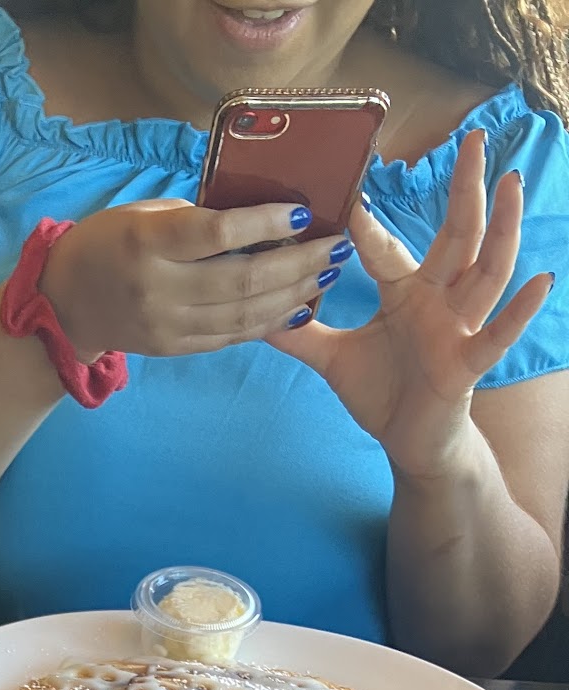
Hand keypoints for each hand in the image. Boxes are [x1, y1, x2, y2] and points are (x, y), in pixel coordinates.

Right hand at [39, 199, 344, 358]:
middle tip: (335, 247)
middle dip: (296, 264)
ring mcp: (166, 324)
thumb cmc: (109, 242)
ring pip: (242, 314)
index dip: (264, 225)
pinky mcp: (174, 347)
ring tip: (326, 274)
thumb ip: (197, 216)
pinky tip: (298, 306)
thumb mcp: (145, 213)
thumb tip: (260, 214)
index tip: (303, 215)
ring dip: (292, 295)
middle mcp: (157, 288)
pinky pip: (231, 336)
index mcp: (146, 243)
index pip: (215, 233)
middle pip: (240, 280)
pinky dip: (269, 323)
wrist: (66, 302)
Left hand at [270, 131, 554, 478]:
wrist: (410, 443)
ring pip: (485, 271)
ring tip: (511, 184)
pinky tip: (541, 281)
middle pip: (456, 235)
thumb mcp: (334, 360)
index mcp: (404, 293)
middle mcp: (437, 300)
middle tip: (473, 138)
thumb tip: (257, 314)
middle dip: (465, 189)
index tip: (350, 185)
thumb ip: (301, 335)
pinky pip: (497, 335)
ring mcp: (457, 328)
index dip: (365, 222)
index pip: (383, 248)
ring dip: (501, 229)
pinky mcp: (468, 364)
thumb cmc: (383, 393)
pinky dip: (519, 311)